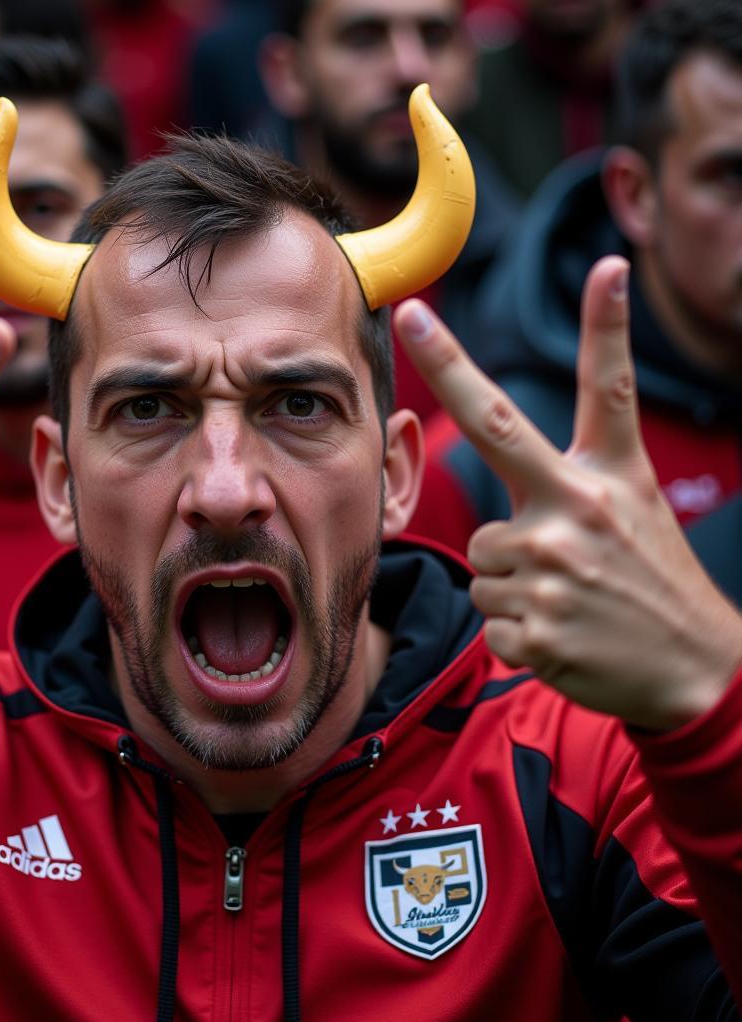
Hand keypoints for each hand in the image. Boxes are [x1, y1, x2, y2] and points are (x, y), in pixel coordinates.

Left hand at [396, 255, 741, 729]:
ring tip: (566, 598)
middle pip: (495, 426)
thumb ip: (570, 477)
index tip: (606, 266)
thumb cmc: (648, 581)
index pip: (606, 390)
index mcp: (609, 476)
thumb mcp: (632, 510)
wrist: (694, 672)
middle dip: (447, 361)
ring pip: (482, 558)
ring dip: (510, 581)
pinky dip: (516, 628)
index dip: (606, 325)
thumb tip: (507, 455)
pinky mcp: (536, 625)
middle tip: (411, 310)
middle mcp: (578, 508)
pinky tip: (561, 632)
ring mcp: (553, 567)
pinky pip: (490, 612)